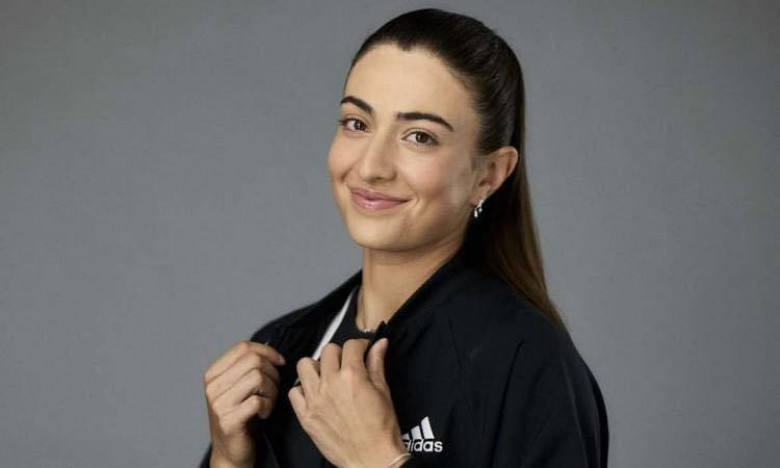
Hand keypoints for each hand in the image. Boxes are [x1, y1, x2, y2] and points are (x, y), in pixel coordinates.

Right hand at [203, 340, 285, 467]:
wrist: (230, 450)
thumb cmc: (239, 415)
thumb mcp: (238, 386)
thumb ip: (247, 367)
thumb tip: (270, 349)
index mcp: (213, 373)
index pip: (243, 347)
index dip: (267, 351)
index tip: (279, 361)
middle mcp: (212, 386)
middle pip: (253, 361)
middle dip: (272, 372)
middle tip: (273, 387)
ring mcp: (218, 404)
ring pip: (258, 378)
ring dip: (272, 390)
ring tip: (269, 401)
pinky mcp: (229, 420)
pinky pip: (258, 401)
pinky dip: (268, 405)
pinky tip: (264, 413)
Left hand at [289, 337, 407, 467]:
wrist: (371, 458)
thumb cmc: (381, 427)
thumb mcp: (383, 391)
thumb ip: (377, 363)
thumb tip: (380, 343)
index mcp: (352, 375)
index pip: (351, 345)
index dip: (360, 345)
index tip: (363, 351)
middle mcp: (330, 383)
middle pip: (327, 350)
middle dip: (339, 353)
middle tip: (346, 364)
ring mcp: (314, 399)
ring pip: (304, 365)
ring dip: (316, 366)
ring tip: (327, 375)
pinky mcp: (305, 416)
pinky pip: (294, 392)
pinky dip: (303, 389)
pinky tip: (315, 394)